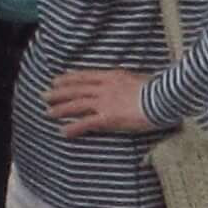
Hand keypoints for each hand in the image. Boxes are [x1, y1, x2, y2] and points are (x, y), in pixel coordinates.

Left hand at [42, 66, 158, 139]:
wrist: (164, 97)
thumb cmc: (158, 89)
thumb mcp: (139, 79)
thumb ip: (128, 81)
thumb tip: (127, 83)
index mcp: (112, 76)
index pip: (85, 76)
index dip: (69, 78)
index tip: (57, 80)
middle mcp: (104, 88)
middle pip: (76, 89)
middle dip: (58, 93)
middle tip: (44, 95)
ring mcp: (105, 103)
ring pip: (76, 105)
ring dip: (60, 109)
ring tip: (47, 113)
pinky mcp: (108, 118)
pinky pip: (86, 123)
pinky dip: (73, 128)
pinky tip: (63, 132)